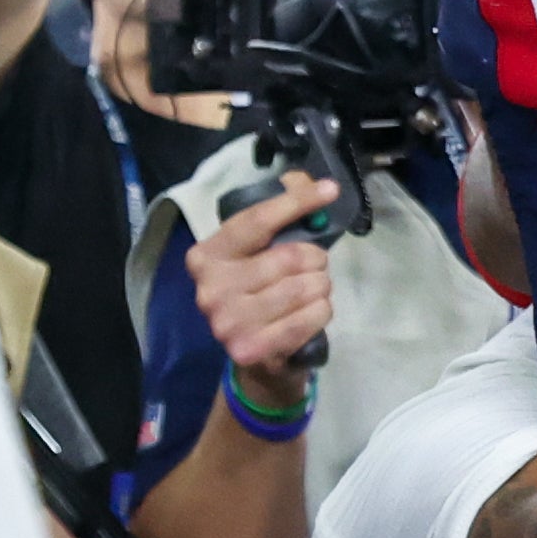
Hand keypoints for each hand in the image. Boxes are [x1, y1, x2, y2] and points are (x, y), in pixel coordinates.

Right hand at [189, 172, 336, 411]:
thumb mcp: (263, 252)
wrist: (258, 359)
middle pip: (291, 256)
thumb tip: (300, 178)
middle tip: (312, 271)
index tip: (329, 190)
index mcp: (207, 256)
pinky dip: (323, 311)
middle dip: (316, 261)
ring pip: (306, 286)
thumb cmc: (263, 293)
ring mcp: (227, 322)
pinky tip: (311, 314)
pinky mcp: (250, 348)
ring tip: (310, 293)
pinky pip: (312, 315)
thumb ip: (280, 212)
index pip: (257, 220)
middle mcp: (210, 288)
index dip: (297, 202)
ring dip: (321, 287)